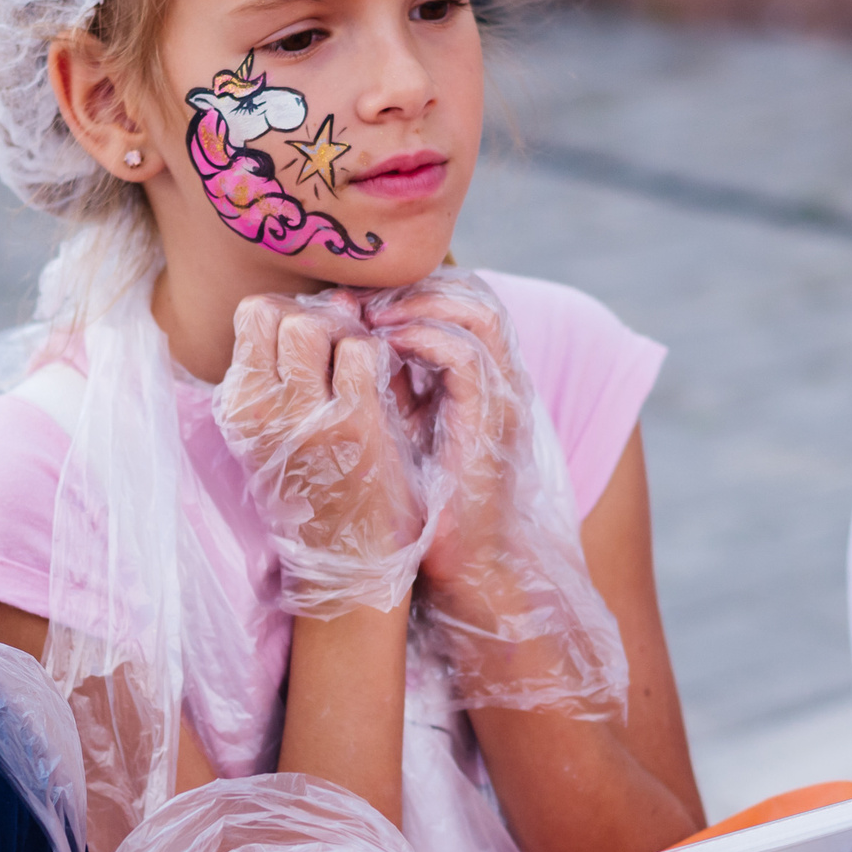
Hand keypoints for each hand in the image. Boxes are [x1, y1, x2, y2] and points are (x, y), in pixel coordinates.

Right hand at [216, 293, 429, 614]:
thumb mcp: (277, 432)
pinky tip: (385, 385)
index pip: (252, 314)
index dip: (292, 312)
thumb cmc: (320, 489)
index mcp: (237, 407)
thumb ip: (290, 367)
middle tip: (346, 347)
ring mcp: (303, 415)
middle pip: (283, 313)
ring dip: (349, 333)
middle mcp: (259, 409)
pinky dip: (380, 356)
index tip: (318, 338)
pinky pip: (363, 351)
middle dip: (322, 317)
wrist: (348, 560)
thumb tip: (337, 298)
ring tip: (363, 367)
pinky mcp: (351, 425)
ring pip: (318, 325)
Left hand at [366, 279, 531, 599]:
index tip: (358, 298)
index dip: (412, 288)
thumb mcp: (404, 427)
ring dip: (419, 303)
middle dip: (414, 286)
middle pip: (474, 292)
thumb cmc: (429, 503)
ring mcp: (503, 397)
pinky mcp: (491, 422)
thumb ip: (389, 381)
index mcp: (486, 376)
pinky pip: (466, 357)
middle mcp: (503, 378)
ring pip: (479, 311)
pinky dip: (424, 340)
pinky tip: (385, 346)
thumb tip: (347, 332)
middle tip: (360, 298)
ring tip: (371, 316)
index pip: (463, 298)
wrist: (468, 565)